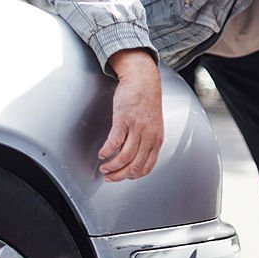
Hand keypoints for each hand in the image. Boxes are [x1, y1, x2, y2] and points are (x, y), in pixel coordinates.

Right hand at [99, 49, 162, 181]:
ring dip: (111, 166)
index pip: (147, 167)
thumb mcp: (153, 125)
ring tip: (103, 167)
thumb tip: (136, 157)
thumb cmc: (146, 100)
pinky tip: (102, 153)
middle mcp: (149, 136)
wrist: (143, 80)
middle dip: (119, 175)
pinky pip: (114, 142)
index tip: (122, 177)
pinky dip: (106, 151)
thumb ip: (147, 140)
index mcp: (156, 139)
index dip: (132, 176)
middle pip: (134, 165)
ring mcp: (137, 128)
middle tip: (109, 177)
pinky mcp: (124, 120)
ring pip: (124, 157)